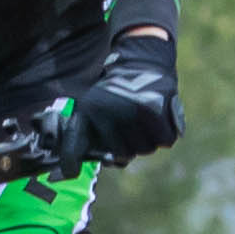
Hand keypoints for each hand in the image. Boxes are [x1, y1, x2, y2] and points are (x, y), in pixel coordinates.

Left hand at [55, 23, 183, 166]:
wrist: (142, 61)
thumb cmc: (118, 92)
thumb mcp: (95, 106)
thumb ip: (93, 136)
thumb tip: (100, 164)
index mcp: (89, 110)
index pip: (75, 145)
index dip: (70, 162)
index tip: (70, 172)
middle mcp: (108, 112)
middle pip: (123, 153)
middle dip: (130, 146)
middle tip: (132, 130)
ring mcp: (131, 111)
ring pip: (145, 149)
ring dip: (148, 141)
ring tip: (145, 123)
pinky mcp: (154, 110)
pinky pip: (164, 140)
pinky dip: (165, 134)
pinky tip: (159, 121)